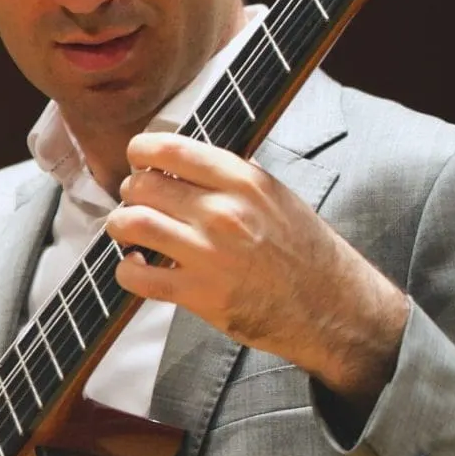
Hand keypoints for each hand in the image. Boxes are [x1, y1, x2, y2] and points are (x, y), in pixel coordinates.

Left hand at [109, 132, 408, 407]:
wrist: (335, 307)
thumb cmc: (304, 251)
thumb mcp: (276, 197)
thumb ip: (230, 178)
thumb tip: (181, 161)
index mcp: (245, 181)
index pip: (170, 148)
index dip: (141, 152)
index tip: (138, 161)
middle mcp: (224, 211)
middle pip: (142, 185)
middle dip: (130, 193)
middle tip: (137, 204)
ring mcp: (209, 253)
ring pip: (130, 223)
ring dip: (120, 227)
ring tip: (130, 234)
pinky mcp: (199, 293)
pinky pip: (135, 275)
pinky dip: (125, 270)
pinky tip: (137, 266)